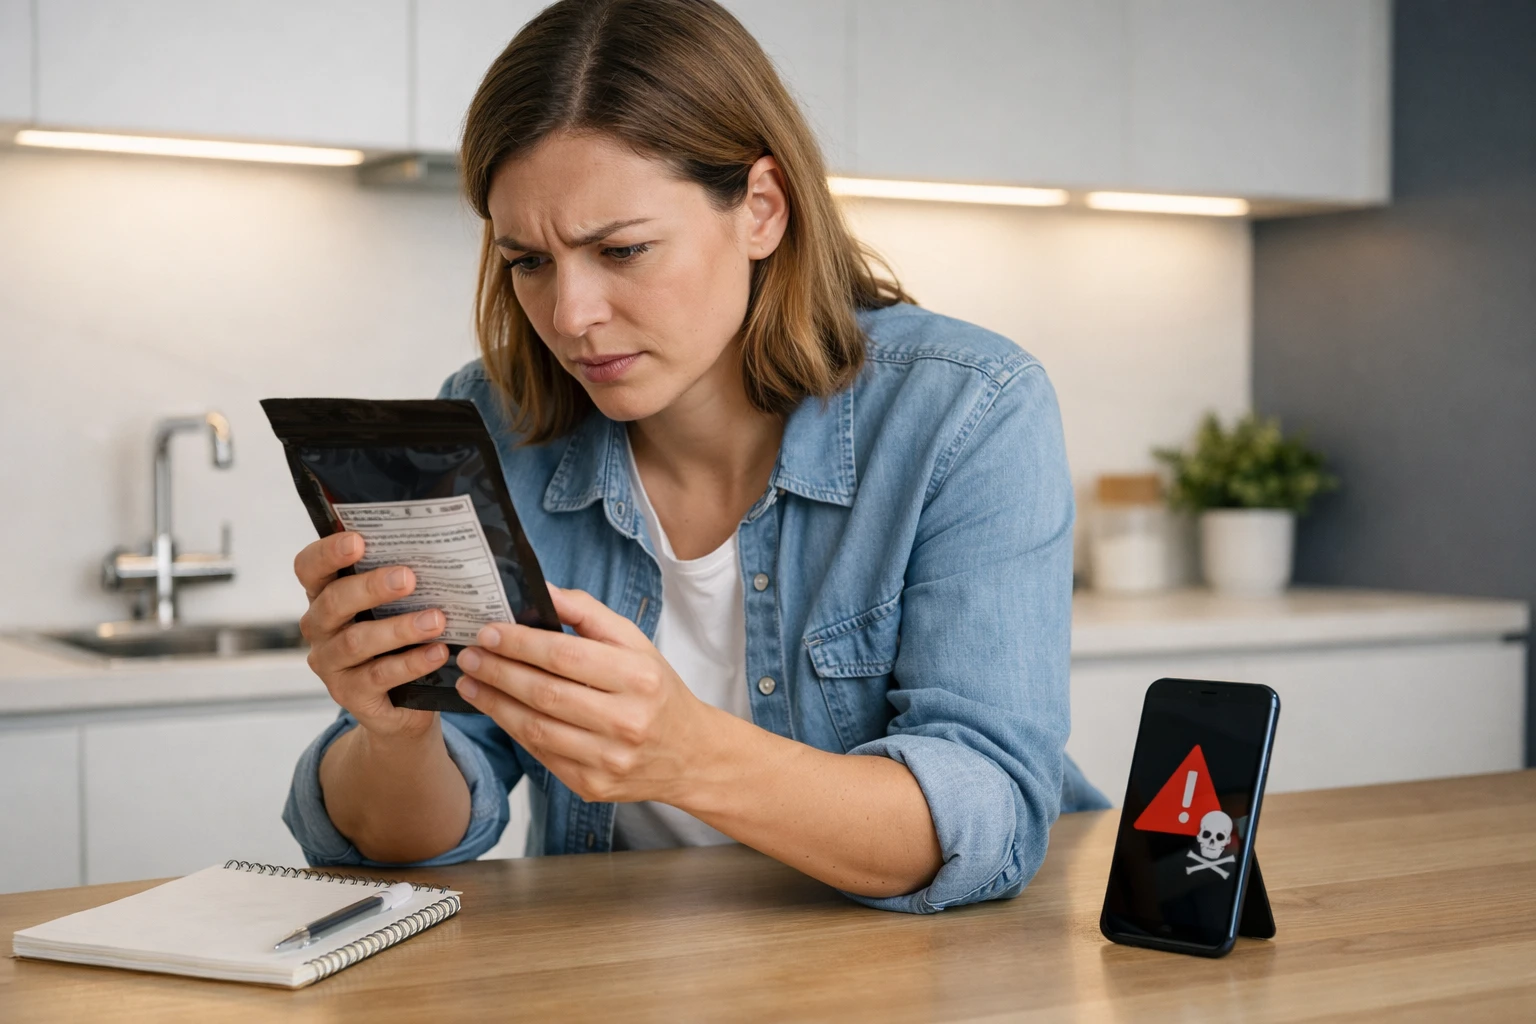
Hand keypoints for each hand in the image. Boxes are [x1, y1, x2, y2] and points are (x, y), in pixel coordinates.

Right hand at [294, 532, 448, 739]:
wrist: (404, 704)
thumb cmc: (400, 639)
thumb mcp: (396, 607)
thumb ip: (401, 580)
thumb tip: (437, 548)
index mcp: (325, 596)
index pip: (310, 568)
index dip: (328, 553)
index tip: (358, 541)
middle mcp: (320, 629)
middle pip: (333, 602)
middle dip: (371, 587)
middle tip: (409, 578)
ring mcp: (331, 664)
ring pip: (356, 641)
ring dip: (399, 629)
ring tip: (436, 620)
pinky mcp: (350, 694)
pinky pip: (378, 676)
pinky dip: (411, 663)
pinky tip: (438, 653)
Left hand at [452, 586, 719, 804]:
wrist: (690, 755)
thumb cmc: (656, 690)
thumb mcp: (635, 643)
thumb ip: (588, 614)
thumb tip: (542, 589)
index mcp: (638, 677)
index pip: (565, 656)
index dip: (520, 643)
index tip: (488, 631)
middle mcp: (626, 721)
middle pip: (544, 693)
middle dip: (498, 671)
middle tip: (469, 655)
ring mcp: (608, 759)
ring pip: (535, 728)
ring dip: (494, 703)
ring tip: (471, 681)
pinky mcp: (592, 785)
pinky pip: (540, 754)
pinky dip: (512, 729)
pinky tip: (497, 709)